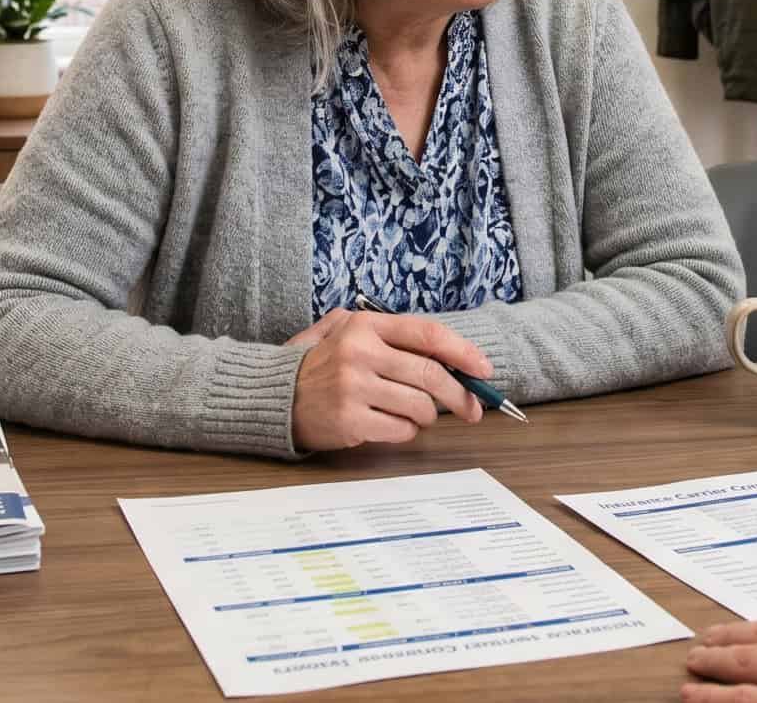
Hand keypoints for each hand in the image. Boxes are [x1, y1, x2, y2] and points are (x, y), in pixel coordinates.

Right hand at [288, 308, 489, 450]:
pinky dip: (407, 431)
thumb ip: (391, 335)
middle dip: (460, 395)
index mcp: (364, 325)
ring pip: (420, 406)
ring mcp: (353, 387)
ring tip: (415, 414)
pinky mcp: (350, 420)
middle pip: (432, 374)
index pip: (428, 334)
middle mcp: (360, 352)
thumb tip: (450, 355)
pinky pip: (401, 430)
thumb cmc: (317, 365)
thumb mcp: (344, 331)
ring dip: (428, 416)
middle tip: (472, 409)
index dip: (463, 352)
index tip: (483, 369)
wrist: (273, 395)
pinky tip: (391, 424)